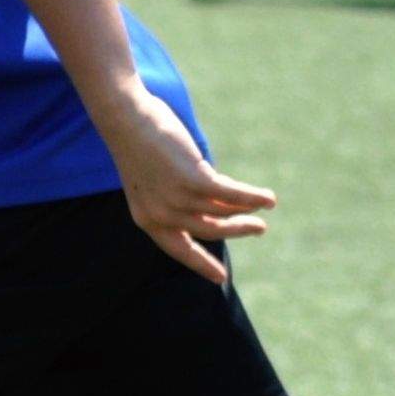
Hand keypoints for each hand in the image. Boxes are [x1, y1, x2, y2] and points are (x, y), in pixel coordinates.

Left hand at [100, 81, 272, 284]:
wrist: (126, 117)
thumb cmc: (140, 142)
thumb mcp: (154, 178)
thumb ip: (177, 197)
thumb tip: (215, 205)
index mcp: (147, 219)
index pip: (178, 250)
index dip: (201, 264)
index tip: (220, 278)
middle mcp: (162, 216)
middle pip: (210, 231)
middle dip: (237, 231)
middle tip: (258, 230)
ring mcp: (176, 200)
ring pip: (222, 212)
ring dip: (248, 210)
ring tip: (266, 207)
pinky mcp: (192, 180)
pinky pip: (231, 195)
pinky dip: (253, 197)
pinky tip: (268, 199)